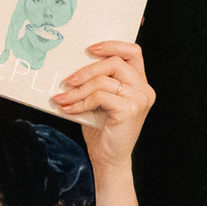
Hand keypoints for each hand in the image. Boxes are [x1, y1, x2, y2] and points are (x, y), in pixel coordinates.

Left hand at [53, 41, 154, 163]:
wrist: (108, 160)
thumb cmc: (103, 130)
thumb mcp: (101, 100)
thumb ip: (97, 82)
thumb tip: (73, 67)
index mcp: (140, 83)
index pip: (133, 52)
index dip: (113, 45)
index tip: (90, 49)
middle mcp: (144, 89)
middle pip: (115, 62)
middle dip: (87, 70)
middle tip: (68, 80)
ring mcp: (139, 99)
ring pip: (104, 80)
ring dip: (78, 89)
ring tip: (62, 98)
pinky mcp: (130, 110)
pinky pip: (100, 96)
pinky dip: (80, 102)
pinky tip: (69, 109)